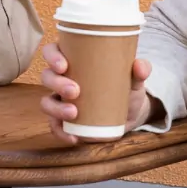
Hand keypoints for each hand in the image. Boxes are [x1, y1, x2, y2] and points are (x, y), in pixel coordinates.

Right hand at [38, 43, 155, 143]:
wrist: (129, 114)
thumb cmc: (126, 88)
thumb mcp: (134, 78)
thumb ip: (140, 70)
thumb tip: (139, 66)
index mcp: (74, 60)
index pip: (52, 51)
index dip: (52, 56)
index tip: (63, 65)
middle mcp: (63, 78)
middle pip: (47, 76)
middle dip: (56, 83)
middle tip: (74, 91)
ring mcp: (61, 100)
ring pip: (46, 102)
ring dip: (55, 108)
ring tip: (74, 113)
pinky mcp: (65, 121)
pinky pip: (54, 126)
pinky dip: (60, 132)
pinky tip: (73, 137)